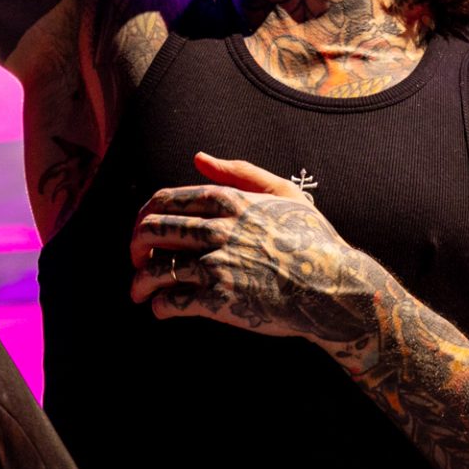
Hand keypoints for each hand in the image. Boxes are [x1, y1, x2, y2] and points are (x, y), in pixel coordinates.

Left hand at [129, 151, 379, 348]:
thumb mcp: (283, 194)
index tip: (143, 232)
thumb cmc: (312, 239)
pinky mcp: (219, 302)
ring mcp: (216, 266)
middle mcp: (217, 230)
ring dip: (138, 283)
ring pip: (154, 270)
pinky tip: (161, 311)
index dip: (144, 216)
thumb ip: (241, 172)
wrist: (334, 287)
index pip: (164, 200)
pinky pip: (171, 303)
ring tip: (139, 294)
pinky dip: (158, 307)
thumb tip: (198, 157)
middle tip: (136, 262)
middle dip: (134, 247)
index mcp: (228, 201)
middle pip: (151, 231)